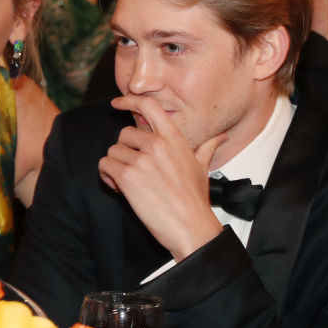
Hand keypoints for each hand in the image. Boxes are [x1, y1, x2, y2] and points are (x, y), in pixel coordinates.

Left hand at [98, 95, 225, 260]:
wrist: (191, 227)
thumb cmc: (196, 199)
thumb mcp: (202, 167)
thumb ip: (206, 147)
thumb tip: (222, 137)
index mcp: (173, 138)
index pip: (149, 106)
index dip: (130, 100)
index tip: (117, 102)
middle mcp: (157, 144)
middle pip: (124, 134)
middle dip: (125, 152)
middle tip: (134, 171)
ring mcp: (142, 160)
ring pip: (113, 152)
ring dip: (115, 167)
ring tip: (128, 184)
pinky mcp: (128, 177)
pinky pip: (105, 166)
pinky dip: (107, 177)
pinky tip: (120, 189)